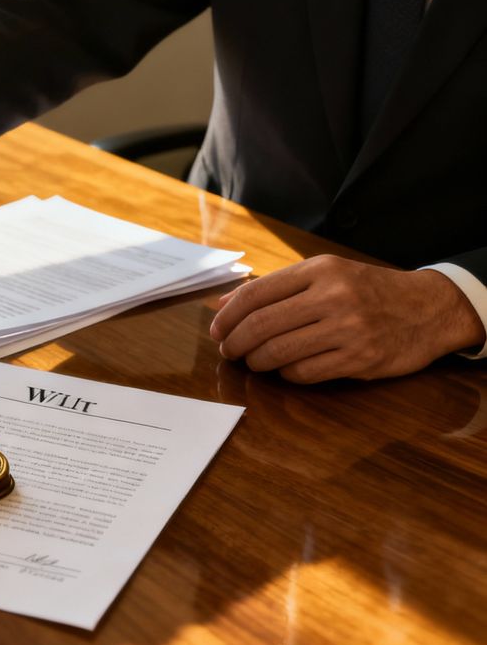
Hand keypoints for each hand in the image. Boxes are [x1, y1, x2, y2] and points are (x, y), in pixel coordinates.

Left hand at [209, 255, 485, 382]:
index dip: (227, 316)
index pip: (256, 294)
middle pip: (261, 325)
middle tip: (228, 351)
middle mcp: (333, 296)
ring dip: (256, 361)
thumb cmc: (367, 291)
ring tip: (253, 361)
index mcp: (320, 270)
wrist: (428, 308)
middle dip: (235, 343)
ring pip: (278, 352)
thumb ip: (276, 288)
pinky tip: (286, 369)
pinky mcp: (359, 359)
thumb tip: (221, 304)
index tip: (216, 330)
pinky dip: (286, 374)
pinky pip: (304, 372)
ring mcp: (348, 329)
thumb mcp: (326, 275)